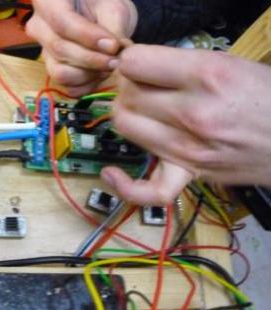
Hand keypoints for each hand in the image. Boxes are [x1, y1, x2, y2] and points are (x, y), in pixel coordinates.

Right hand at [27, 0, 137, 95]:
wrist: (100, 18)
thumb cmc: (104, 6)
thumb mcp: (112, 7)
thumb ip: (113, 27)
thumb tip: (115, 50)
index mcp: (47, 1)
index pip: (61, 22)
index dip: (88, 37)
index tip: (113, 45)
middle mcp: (39, 27)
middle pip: (60, 49)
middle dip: (92, 59)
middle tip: (115, 59)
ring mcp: (44, 52)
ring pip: (60, 73)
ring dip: (88, 75)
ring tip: (107, 66)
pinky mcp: (55, 71)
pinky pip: (67, 87)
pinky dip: (87, 85)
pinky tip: (100, 74)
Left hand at [101, 45, 270, 204]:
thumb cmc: (265, 97)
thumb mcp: (230, 64)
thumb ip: (182, 65)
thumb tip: (138, 67)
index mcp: (206, 74)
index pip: (134, 63)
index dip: (130, 62)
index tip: (137, 66)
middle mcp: (193, 113)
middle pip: (127, 95)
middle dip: (129, 87)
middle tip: (141, 88)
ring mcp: (188, 149)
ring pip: (126, 127)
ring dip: (127, 117)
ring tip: (142, 113)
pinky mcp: (190, 175)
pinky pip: (148, 191)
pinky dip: (124, 186)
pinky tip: (110, 173)